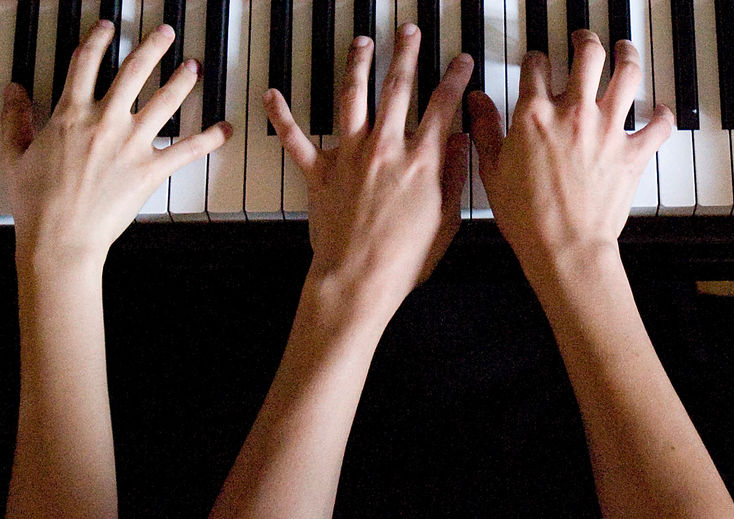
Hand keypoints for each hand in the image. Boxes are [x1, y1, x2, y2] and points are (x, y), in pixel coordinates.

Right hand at [5, 21, 230, 264]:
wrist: (59, 240)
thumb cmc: (36, 205)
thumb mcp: (15, 156)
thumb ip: (15, 119)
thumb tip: (13, 91)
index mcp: (71, 114)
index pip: (85, 63)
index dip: (97, 39)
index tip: (107, 29)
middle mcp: (105, 122)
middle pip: (135, 70)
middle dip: (153, 46)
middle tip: (166, 33)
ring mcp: (131, 144)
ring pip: (166, 100)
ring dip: (183, 79)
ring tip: (194, 66)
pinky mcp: (151, 170)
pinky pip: (188, 150)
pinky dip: (210, 138)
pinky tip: (224, 129)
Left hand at [264, 24, 472, 290]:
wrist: (359, 280)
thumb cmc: (403, 260)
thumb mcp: (446, 219)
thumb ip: (454, 174)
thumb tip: (460, 140)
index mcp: (421, 161)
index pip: (442, 105)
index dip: (455, 78)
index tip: (461, 61)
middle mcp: (385, 149)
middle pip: (397, 88)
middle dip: (406, 54)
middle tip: (409, 32)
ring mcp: (350, 158)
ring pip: (352, 98)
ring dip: (357, 65)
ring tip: (363, 43)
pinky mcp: (319, 173)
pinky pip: (296, 138)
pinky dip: (282, 115)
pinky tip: (272, 94)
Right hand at [466, 31, 672, 269]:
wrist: (565, 247)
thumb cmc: (529, 218)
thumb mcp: (493, 171)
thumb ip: (486, 130)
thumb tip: (476, 102)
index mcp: (535, 115)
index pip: (536, 66)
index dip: (536, 59)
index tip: (537, 62)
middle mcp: (574, 113)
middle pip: (587, 55)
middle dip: (586, 40)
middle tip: (584, 39)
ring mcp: (607, 130)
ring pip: (627, 74)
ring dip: (628, 56)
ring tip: (625, 50)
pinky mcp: (632, 152)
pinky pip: (658, 126)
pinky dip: (663, 116)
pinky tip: (661, 111)